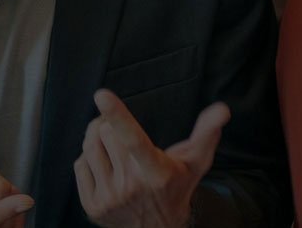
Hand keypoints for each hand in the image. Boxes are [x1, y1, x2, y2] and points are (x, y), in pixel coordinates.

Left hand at [75, 90, 225, 227]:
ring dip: (97, 138)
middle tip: (119, 128)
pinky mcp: (92, 207)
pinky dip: (89, 159)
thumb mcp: (196, 162)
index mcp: (156, 172)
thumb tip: (222, 109)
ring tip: (111, 143)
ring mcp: (110, 199)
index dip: (118, 115)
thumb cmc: (177, 187)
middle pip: (106, 134)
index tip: (102, 95)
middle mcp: (131, 187)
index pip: (133, 139)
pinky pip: (80, 165)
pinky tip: (105, 165)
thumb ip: (207, 133)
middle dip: (110, 124)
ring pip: (90, 147)